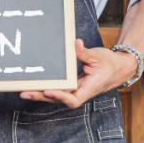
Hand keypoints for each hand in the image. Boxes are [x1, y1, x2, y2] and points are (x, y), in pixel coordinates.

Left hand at [19, 39, 138, 107]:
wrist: (119, 69)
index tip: (48, 90)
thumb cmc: (110, 63)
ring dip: (41, 94)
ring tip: (24, 90)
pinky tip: (34, 85)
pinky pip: (59, 89)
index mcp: (89, 88)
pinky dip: (46, 88)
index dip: (60, 96)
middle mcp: (81, 92)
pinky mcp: (73, 86)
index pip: (73, 98)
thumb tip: (75, 43)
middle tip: (25, 92)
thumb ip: (84, 52)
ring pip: (57, 96)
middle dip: (42, 96)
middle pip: (59, 99)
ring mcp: (77, 90)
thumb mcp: (98, 56)